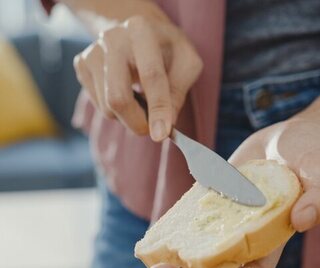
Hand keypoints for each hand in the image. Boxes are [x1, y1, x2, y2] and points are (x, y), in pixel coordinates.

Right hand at [73, 2, 202, 140]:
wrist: (139, 31)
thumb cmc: (167, 49)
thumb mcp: (187, 63)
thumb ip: (179, 92)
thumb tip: (165, 124)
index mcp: (142, 30)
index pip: (151, 75)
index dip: (158, 108)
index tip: (161, 134)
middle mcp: (112, 38)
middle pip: (118, 97)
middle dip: (137, 123)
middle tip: (154, 130)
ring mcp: (92, 51)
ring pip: (107, 107)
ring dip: (129, 117)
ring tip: (143, 102)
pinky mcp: (82, 65)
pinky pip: (98, 104)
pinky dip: (116, 110)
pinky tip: (127, 93)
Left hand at [143, 118, 319, 267]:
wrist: (286, 136)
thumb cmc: (309, 153)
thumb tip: (302, 221)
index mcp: (273, 237)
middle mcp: (247, 235)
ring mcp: (227, 220)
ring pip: (198, 251)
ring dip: (172, 262)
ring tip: (146, 265)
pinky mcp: (213, 202)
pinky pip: (190, 224)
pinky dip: (172, 233)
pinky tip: (152, 236)